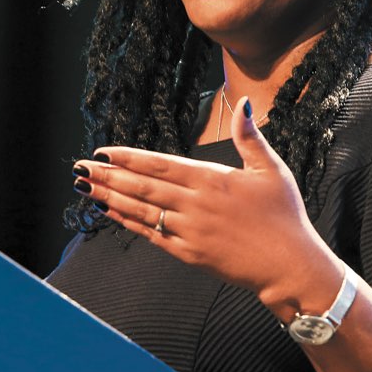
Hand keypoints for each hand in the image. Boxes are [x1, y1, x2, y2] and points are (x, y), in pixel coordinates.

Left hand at [74, 96, 334, 306]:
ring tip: (84, 188)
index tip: (103, 151)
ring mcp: (189, 231)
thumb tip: (244, 105)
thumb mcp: (272, 170)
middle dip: (108, 176)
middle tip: (79, 168)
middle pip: (142, 187)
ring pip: (141, 211)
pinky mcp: (188, 254)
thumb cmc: (284, 217)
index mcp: (212, 180)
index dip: (128, 158)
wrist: (291, 266)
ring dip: (109, 198)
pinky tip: (108, 212)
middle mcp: (195, 204)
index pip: (160, 165)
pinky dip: (127, 222)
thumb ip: (250, 138)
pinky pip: (150, 235)